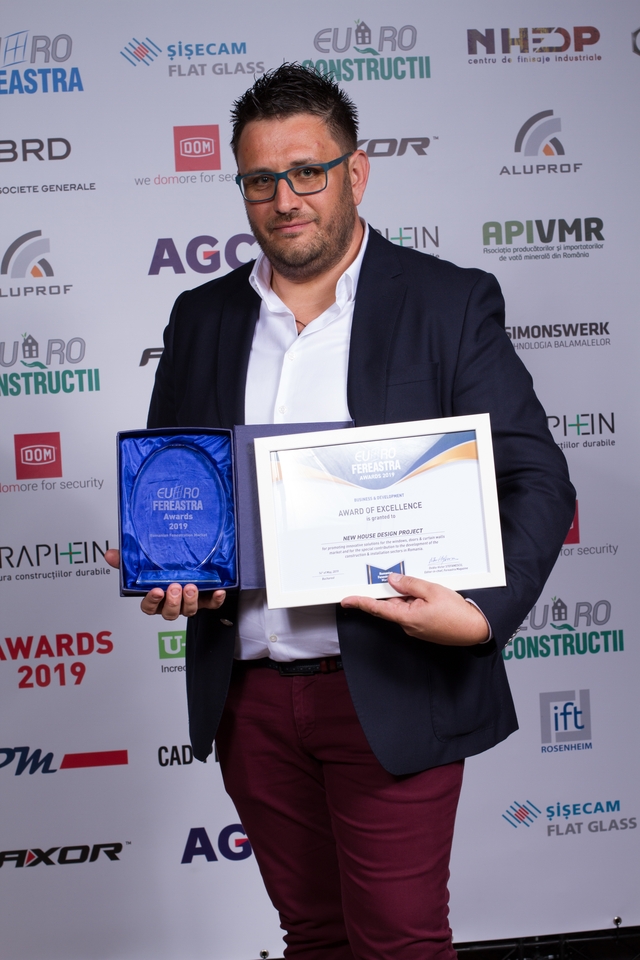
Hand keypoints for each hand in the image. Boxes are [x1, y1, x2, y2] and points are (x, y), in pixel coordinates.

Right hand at [105, 549, 226, 619]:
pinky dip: (216, 600)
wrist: (192, 564)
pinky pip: (212, 605)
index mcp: (156, 597)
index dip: (152, 602)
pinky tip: (218, 591)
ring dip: (190, 601)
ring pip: (188, 611)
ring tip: (191, 587)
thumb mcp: (143, 563)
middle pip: (169, 613)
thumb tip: (110, 554)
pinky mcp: (206, 599)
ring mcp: (189, 602)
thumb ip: (127, 561)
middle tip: (175, 587)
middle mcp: (172, 603)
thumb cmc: (164, 569)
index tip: (156, 591)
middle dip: (172, 602)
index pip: (149, 607)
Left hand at [341, 573, 489, 645]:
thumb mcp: (432, 590)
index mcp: (406, 617)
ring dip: (412, 594)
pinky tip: (431, 595)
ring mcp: (416, 627)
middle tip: (403, 577)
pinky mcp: (424, 626)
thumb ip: (410, 584)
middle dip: (398, 589)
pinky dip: (419, 600)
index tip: (346, 600)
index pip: (377, 608)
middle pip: (393, 603)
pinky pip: (415, 610)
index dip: (360, 603)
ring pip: (405, 606)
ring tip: (429, 588)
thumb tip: (392, 579)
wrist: (476, 629)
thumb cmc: (457, 613)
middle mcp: (408, 625)